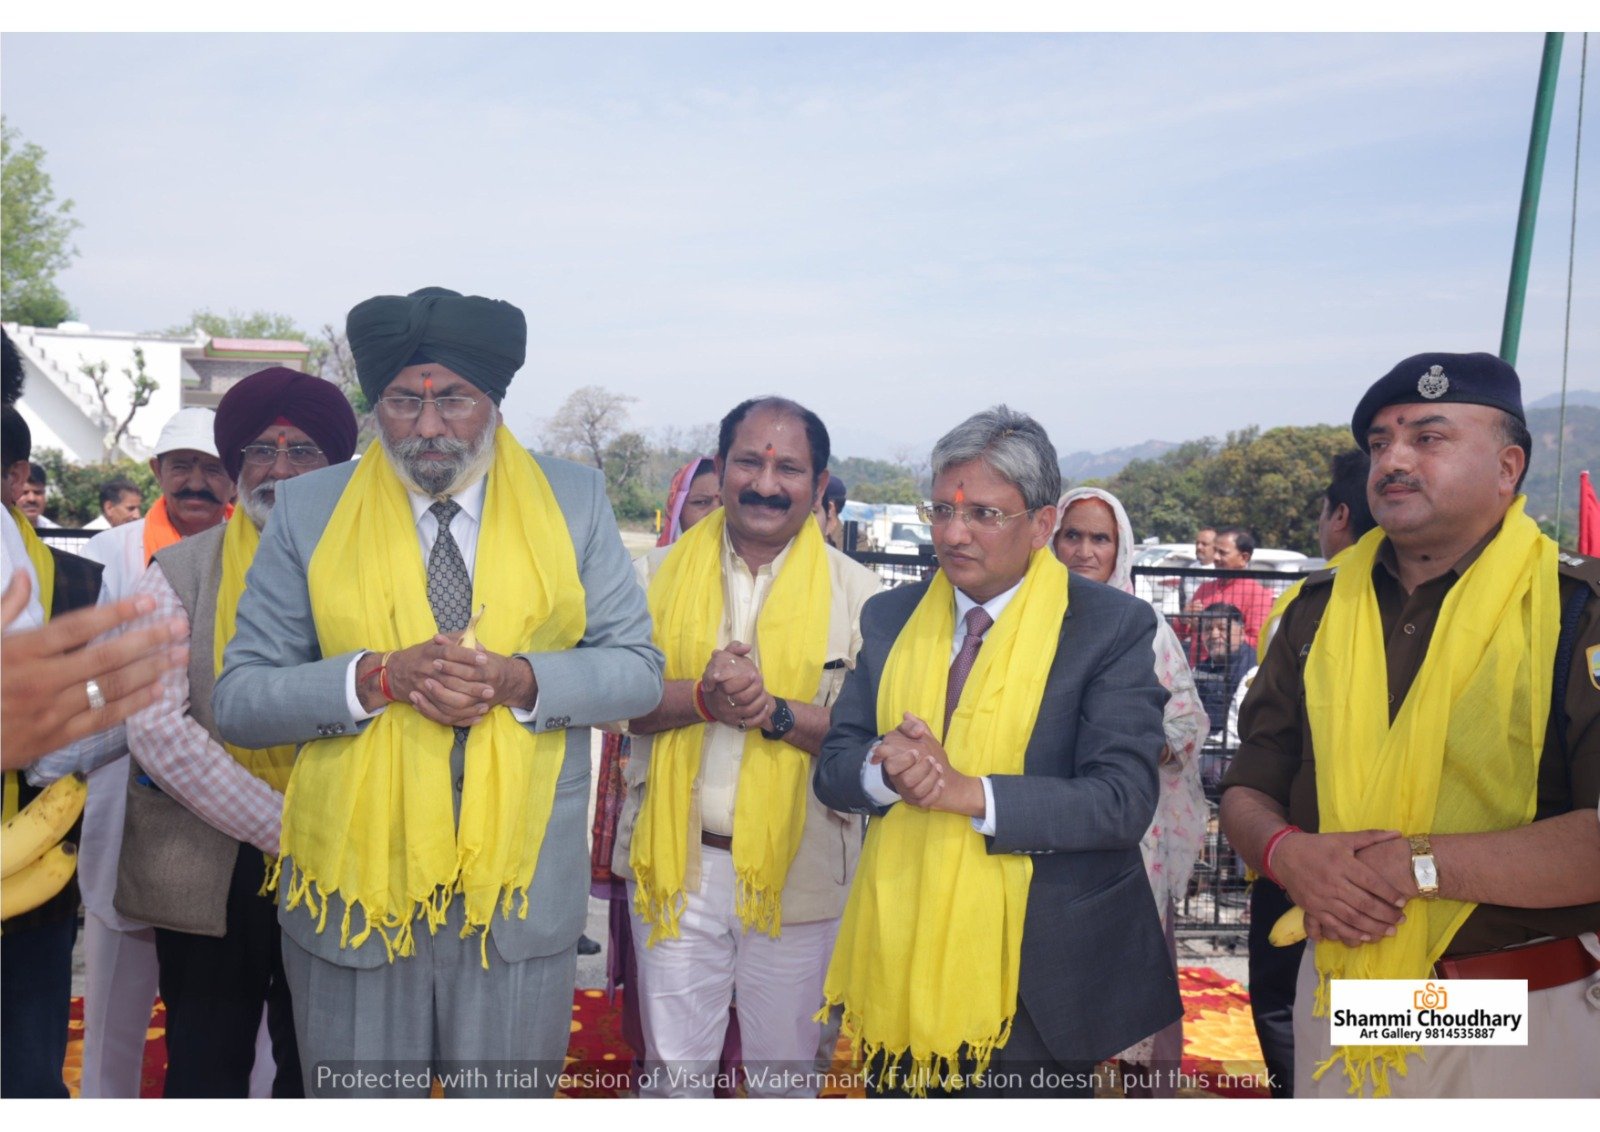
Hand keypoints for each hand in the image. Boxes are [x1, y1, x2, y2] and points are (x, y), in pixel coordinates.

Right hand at [1, 575, 189, 769]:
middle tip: (181, 627)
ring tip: (180, 656)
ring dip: (150, 671)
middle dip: (148, 641)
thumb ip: (6, 607)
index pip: (77, 627)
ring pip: (110, 689)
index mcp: (20, 652)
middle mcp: (39, 681)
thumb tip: (23, 573)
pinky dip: (133, 705)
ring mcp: (50, 712)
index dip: (115, 613)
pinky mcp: (55, 738)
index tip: (148, 602)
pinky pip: (102, 720)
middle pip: (104, 658)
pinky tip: (159, 692)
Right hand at [374, 635, 519, 727]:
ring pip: (447, 700)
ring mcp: (423, 688)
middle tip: (491, 688)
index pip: (450, 653)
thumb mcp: (436, 643)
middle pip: (450, 680)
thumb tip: (479, 646)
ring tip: (486, 704)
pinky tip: (476, 717)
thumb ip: (458, 640)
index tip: (485, 659)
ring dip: (468, 704)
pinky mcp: (423, 702)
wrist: (393, 672)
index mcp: (430, 653)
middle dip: (472, 686)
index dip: (467, 656)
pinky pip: (442, 714)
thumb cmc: (421, 655)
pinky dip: (460, 717)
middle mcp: (426, 670)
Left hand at [424, 634, 536, 712]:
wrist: (509, 683)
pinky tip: (419, 704)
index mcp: (491, 671)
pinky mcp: (472, 714)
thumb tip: (437, 638)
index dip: (452, 666)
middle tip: (424, 679)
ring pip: (456, 708)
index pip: (470, 671)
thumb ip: (459, 643)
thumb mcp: (479, 651)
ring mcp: (480, 704)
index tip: (435, 660)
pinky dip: (435, 712)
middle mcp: (487, 689)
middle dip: (442, 684)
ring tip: (418, 691)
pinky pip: (452, 719)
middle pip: (462, 690)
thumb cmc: (489, 663)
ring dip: (435, 700)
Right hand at [700, 642, 773, 731]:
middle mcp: (721, 700)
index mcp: (717, 685)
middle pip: (742, 698)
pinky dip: (759, 716)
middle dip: (756, 689)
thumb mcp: (722, 658)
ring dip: (760, 701)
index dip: (743, 681)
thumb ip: (734, 648)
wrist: (708, 699)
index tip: (753, 674)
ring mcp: (727, 713)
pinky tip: (764, 707)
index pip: (729, 686)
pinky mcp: (733, 722)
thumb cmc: (719, 674)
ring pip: (748, 710)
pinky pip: (748, 723)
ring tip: (764, 693)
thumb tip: (747, 647)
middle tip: (761, 682)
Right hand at [872, 713, 985, 817]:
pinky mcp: (916, 802)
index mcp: (894, 761)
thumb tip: (907, 714)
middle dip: (918, 768)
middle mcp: (898, 777)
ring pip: (914, 789)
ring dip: (929, 777)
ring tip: (939, 768)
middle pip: (903, 778)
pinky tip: (941, 783)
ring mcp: (907, 791)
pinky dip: (934, 792)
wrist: (945, 775)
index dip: (902, 758)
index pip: (888, 761)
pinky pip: (923, 801)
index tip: (916, 752)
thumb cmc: (929, 754)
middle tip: (931, 759)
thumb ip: (913, 725)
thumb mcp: (922, 736)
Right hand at [1271, 828, 1408, 946]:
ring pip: (1351, 918)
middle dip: (1385, 914)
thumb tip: (1398, 833)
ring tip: (1389, 932)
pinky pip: (1334, 925)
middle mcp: (1333, 881)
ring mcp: (1321, 897)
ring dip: (1372, 927)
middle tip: (1400, 920)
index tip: (1403, 902)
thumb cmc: (1317, 846)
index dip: (1389, 893)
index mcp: (1342, 863)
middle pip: (1364, 903)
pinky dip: (1350, 933)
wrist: (1283, 855)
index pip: (1371, 881)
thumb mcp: (1342, 838)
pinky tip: (1364, 937)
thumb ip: (1371, 836)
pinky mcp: (1312, 908)